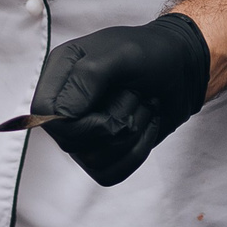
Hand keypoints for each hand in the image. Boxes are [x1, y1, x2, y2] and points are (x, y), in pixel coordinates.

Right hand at [32, 13, 210, 185]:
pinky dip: (137, 151)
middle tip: (136, 93)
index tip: (105, 104)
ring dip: (131, 133)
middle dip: (113, 120)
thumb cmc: (152, 53)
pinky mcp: (105, 152)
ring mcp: (85, 132)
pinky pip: (111, 173)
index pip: (42, 113)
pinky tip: (148, 124)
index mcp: (61, 75)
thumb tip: (64, 115)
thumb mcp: (122, 54)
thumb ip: (88, 77)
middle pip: (69, 142)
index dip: (72, 119)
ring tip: (143, 104)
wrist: (184, 68)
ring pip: (94, 160)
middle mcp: (67, 106)